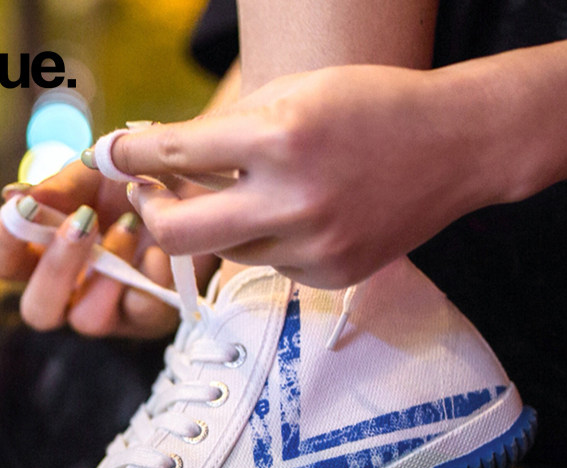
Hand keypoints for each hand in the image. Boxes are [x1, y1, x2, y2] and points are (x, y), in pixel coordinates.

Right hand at [0, 160, 190, 337]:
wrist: (196, 184)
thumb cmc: (134, 180)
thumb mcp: (94, 172)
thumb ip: (58, 187)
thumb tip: (12, 197)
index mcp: (45, 253)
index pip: (3, 262)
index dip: (4, 241)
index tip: (22, 209)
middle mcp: (72, 290)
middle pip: (37, 310)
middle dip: (55, 269)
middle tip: (80, 223)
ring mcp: (111, 310)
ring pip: (86, 321)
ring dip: (104, 274)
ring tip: (127, 225)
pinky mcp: (150, 317)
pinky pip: (141, 311)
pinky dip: (149, 273)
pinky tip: (159, 244)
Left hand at [109, 65, 503, 288]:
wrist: (457, 147)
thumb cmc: (371, 106)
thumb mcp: (295, 93)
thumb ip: (227, 130)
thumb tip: (161, 156)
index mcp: (281, 138)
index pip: (175, 153)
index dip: (130, 155)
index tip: (110, 155)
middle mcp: (293, 201)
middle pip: (178, 233)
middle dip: (151, 214)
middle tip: (148, 195)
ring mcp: (313, 247)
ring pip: (225, 249)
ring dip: (218, 222)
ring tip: (243, 192)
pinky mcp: (329, 275)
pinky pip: (269, 264)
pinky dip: (268, 239)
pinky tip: (300, 214)